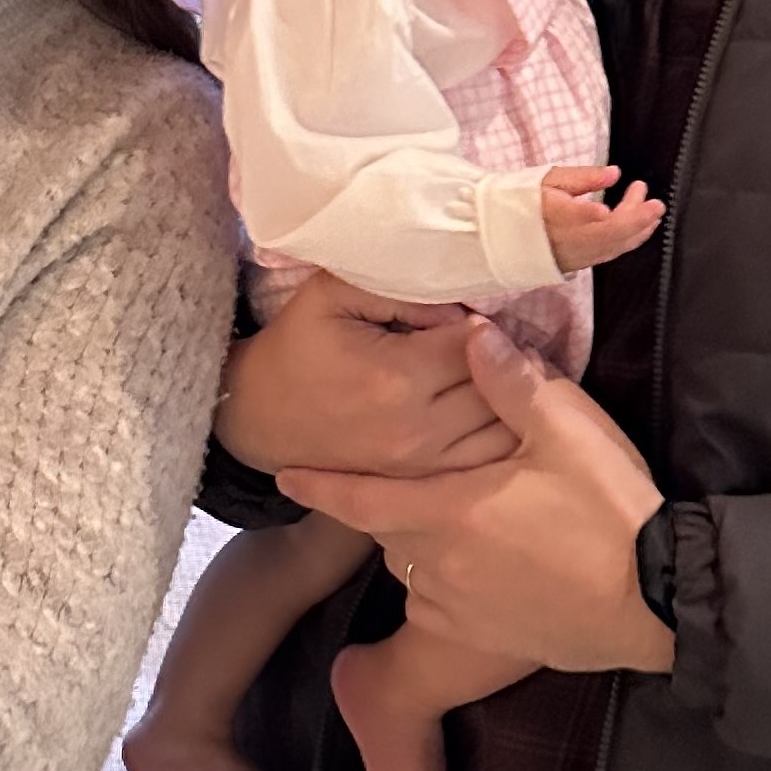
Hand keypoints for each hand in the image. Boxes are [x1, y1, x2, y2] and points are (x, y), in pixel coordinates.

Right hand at [216, 267, 521, 482]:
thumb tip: (457, 304)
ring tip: (500, 377)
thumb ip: (396, 286)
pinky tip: (491, 413)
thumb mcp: (330, 295)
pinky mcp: (422, 484)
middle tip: (498, 344)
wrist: (259, 418)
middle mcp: (418, 429)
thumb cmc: (296, 347)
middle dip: (506, 361)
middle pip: (499, 388)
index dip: (483, 324)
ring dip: (511, 402)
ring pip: (503, 431)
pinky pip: (485, 461)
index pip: (477, 343)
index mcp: (397, 378)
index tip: (471, 317)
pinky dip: (498, 436)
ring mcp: (423, 465)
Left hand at [280, 320, 675, 676]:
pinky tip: (488, 567)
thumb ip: (511, 382)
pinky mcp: (490, 638)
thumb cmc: (611, 511)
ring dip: (424, 545)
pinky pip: (445, 606)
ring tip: (464, 523)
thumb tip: (472, 334)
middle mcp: (439, 565)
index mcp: (447, 511)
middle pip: (389, 531)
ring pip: (415, 570)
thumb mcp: (568, 430)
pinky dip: (450, 585)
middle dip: (390, 504)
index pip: (360, 498)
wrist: (658, 599)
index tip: (284, 476)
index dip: (320, 486)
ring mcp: (461, 609)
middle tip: (415, 481)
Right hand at [539, 164, 663, 275]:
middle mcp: (564, 239)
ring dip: (638, 229)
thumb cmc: (530, 202)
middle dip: (633, 220)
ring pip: (611, 246)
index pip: (568, 216)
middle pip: (602, 234)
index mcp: (549, 214)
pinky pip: (610, 252)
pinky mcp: (581, 263)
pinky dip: (630, 239)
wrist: (511, 237)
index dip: (585, 215)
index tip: (602, 210)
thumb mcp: (549, 179)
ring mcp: (574, 254)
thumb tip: (614, 174)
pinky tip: (644, 226)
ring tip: (655, 212)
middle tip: (656, 204)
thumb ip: (582, 176)